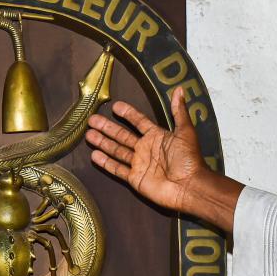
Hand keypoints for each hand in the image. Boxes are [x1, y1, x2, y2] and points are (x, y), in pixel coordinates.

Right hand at [85, 87, 242, 231]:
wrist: (188, 186)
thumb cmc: (188, 159)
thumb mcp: (185, 131)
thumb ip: (179, 111)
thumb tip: (179, 89)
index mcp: (157, 136)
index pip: (139, 121)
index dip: (128, 114)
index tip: (115, 106)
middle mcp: (145, 149)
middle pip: (122, 135)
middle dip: (108, 128)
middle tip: (92, 119)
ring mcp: (139, 164)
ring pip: (117, 150)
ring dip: (103, 142)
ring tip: (88, 134)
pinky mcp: (135, 178)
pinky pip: (117, 169)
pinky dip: (106, 163)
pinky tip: (94, 155)